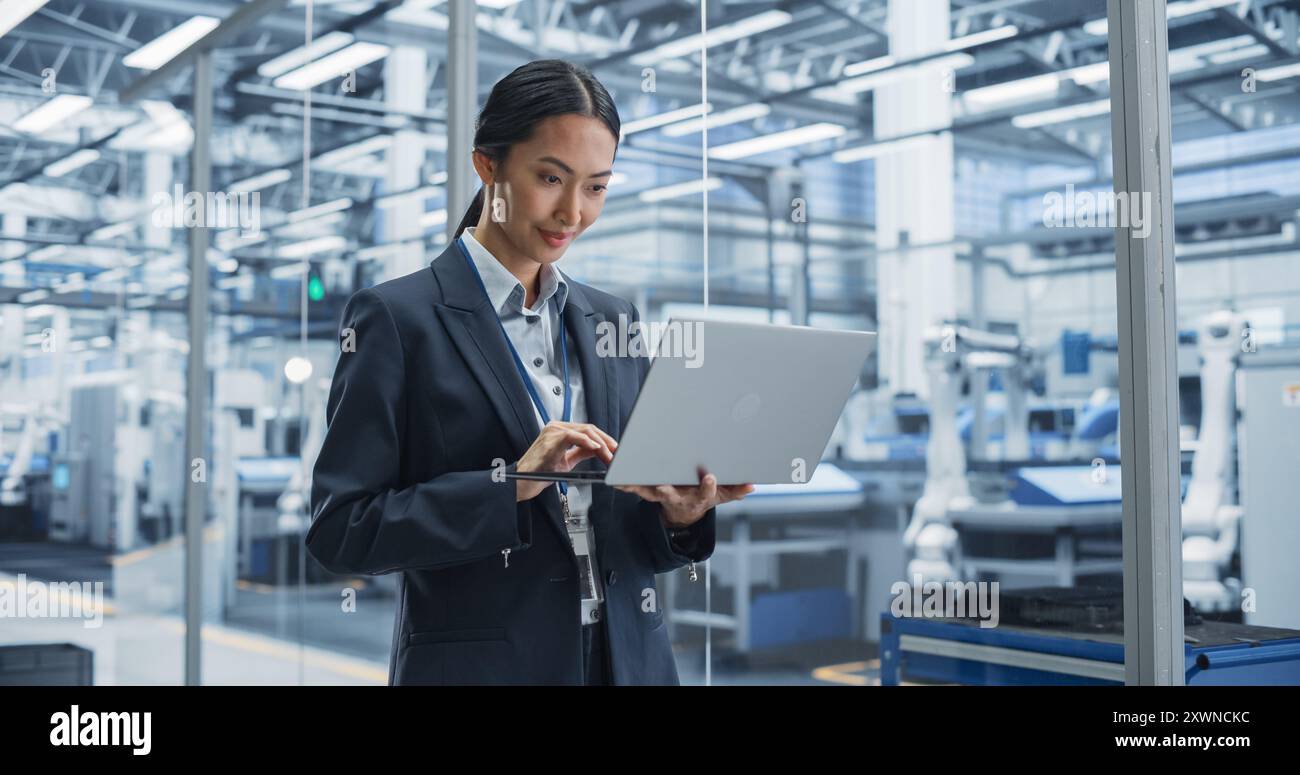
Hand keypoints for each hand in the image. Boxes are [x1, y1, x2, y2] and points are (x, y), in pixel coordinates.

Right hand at [515, 421, 616, 500]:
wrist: (522, 481)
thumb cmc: (540, 472)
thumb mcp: (566, 460)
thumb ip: (581, 452)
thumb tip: (598, 450)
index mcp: (559, 431)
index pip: (587, 430)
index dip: (604, 439)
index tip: (615, 450)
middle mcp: (556, 427)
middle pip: (589, 429)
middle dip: (606, 441)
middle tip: (617, 453)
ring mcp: (553, 432)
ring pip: (585, 431)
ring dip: (601, 444)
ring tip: (610, 455)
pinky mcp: (551, 440)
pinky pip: (573, 437)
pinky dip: (587, 442)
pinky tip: (596, 449)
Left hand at [615, 468, 754, 526]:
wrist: (684, 511)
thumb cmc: (702, 497)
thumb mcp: (722, 496)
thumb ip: (735, 491)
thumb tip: (752, 486)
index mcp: (697, 497)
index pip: (705, 492)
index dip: (708, 486)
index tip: (710, 478)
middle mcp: (678, 497)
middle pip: (671, 493)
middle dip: (665, 488)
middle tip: (660, 485)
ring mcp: (662, 494)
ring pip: (648, 491)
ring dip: (636, 486)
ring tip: (624, 479)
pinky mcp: (649, 491)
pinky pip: (635, 487)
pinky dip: (625, 483)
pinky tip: (615, 477)